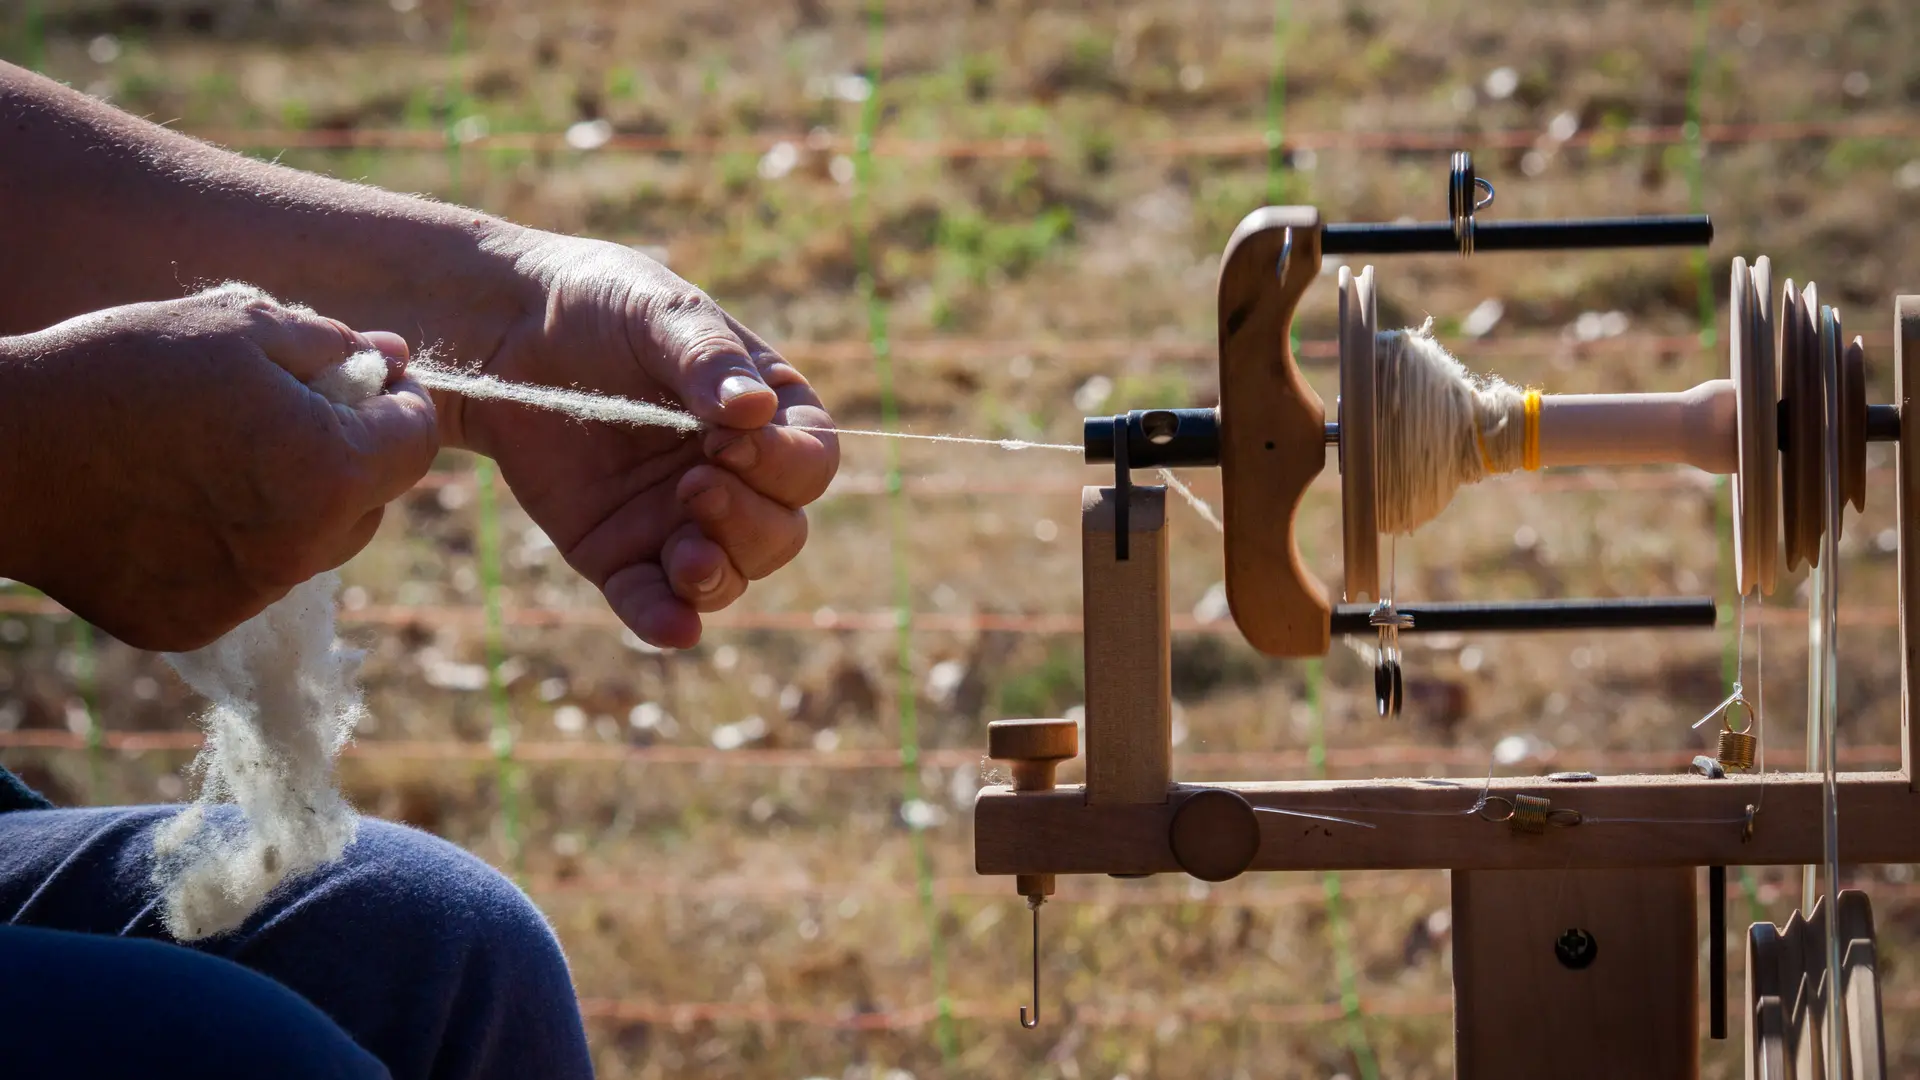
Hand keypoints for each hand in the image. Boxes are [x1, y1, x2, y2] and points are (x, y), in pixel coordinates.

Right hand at [0, 285, 437, 650]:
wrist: (0, 452)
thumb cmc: (124, 369)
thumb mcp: (237, 325)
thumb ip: (332, 345)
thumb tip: (394, 361)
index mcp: (330, 469)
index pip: (417, 441)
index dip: (401, 404)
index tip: (366, 383)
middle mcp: (303, 549)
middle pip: (372, 503)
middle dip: (349, 456)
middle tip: (281, 415)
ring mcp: (250, 598)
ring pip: (315, 547)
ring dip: (296, 506)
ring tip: (220, 458)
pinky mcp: (198, 627)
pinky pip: (251, 582)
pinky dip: (235, 548)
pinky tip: (177, 505)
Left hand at [437, 232, 838, 648]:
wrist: (505, 333)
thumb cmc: (602, 304)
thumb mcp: (659, 311)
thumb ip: (706, 358)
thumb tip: (754, 409)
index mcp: (769, 416)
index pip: (811, 462)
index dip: (784, 464)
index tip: (727, 438)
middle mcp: (737, 478)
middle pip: (781, 532)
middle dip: (749, 523)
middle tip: (694, 485)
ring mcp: (680, 523)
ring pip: (731, 577)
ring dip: (718, 574)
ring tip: (684, 553)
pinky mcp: (621, 556)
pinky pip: (653, 604)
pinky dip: (666, 621)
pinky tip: (673, 626)